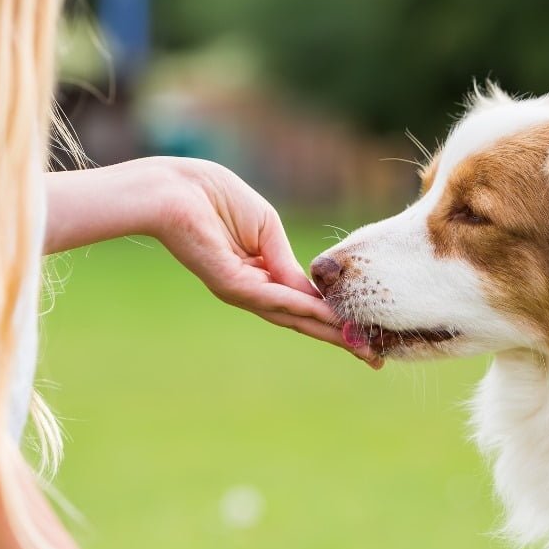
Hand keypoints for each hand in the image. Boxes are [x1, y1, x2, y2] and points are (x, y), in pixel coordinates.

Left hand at [148, 157, 382, 367]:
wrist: (176, 189)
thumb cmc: (216, 197)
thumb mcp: (267, 229)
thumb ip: (287, 261)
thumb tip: (312, 292)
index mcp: (260, 275)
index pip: (303, 303)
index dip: (334, 317)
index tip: (365, 333)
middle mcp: (252, 290)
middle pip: (302, 320)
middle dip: (338, 338)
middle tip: (373, 359)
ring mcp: (241, 291)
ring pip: (292, 317)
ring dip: (329, 331)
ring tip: (360, 346)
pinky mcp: (230, 285)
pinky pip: (274, 299)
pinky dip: (303, 308)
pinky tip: (328, 316)